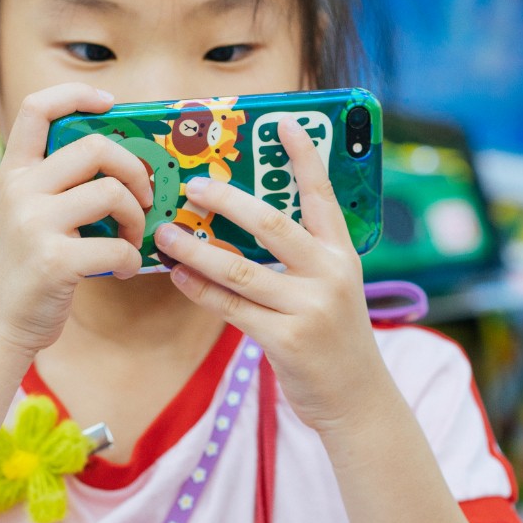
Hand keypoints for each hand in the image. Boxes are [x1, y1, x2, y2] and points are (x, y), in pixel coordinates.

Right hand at [0, 84, 153, 358]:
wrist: (1, 323)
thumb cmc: (29, 266)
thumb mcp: (28, 212)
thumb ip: (58, 183)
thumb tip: (125, 159)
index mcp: (14, 172)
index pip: (36, 108)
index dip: (76, 94)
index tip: (109, 103)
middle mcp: (20, 191)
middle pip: (94, 147)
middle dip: (133, 169)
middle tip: (143, 196)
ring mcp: (34, 224)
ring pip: (111, 192)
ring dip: (136, 216)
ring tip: (132, 237)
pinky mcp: (53, 261)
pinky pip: (116, 246)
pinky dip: (131, 259)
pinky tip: (123, 269)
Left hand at [154, 118, 385, 432]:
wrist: (357, 399)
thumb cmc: (335, 337)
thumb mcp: (334, 288)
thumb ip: (303, 257)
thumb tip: (245, 222)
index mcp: (342, 254)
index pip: (322, 195)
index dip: (303, 156)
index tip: (282, 122)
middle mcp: (330, 274)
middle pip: (272, 225)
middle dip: (228, 201)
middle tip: (193, 185)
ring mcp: (309, 308)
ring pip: (241, 269)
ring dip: (197, 249)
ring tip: (165, 233)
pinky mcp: (287, 340)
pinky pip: (231, 308)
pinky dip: (200, 290)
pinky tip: (178, 275)